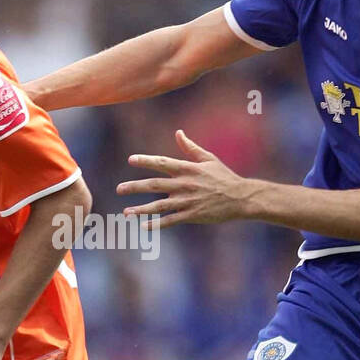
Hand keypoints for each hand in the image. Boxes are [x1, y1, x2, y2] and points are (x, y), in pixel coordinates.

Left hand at [117, 129, 253, 227]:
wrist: (241, 198)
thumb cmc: (224, 177)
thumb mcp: (208, 159)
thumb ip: (190, 148)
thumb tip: (178, 133)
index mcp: (188, 169)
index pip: (162, 163)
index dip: (146, 161)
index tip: (131, 160)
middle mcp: (184, 184)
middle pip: (154, 185)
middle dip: (135, 187)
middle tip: (119, 189)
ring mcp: (187, 201)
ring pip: (159, 206)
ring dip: (141, 209)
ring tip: (126, 212)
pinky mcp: (192, 215)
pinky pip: (171, 221)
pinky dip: (157, 224)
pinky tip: (144, 227)